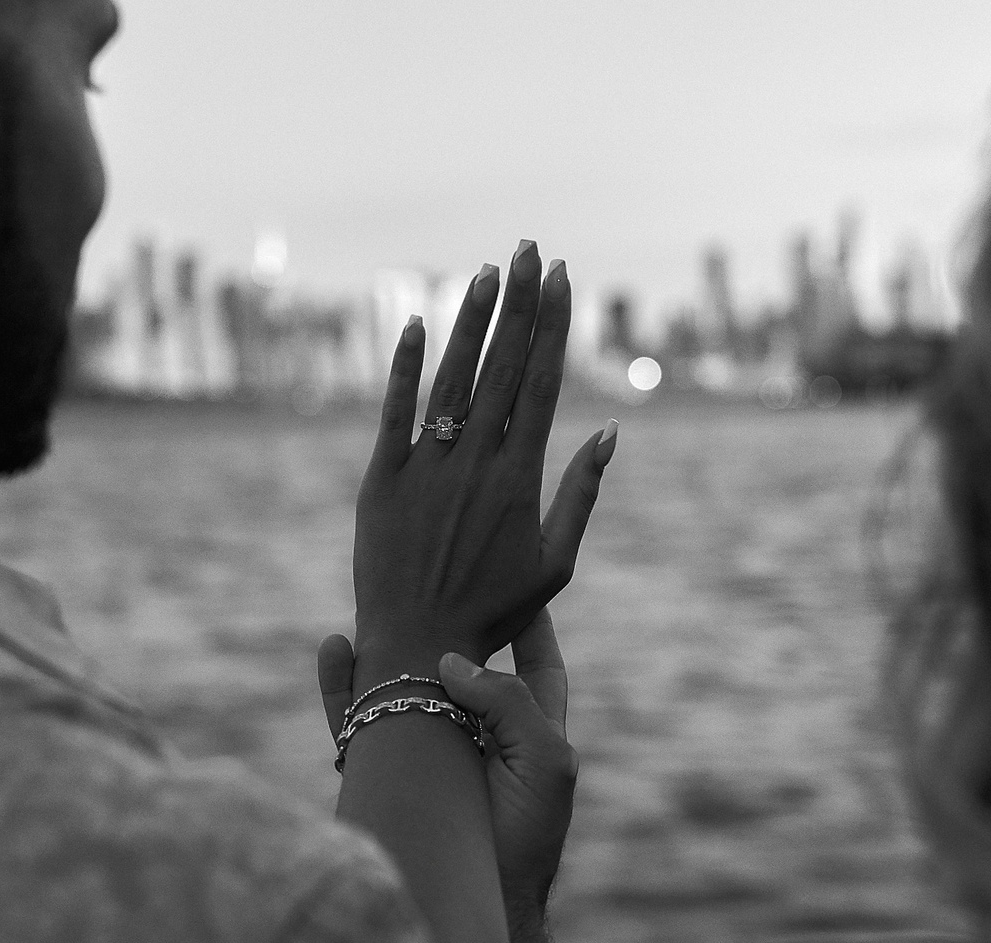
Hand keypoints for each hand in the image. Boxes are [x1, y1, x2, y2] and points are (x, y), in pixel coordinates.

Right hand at [318, 612, 578, 942]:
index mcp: (533, 731)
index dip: (530, 624)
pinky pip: (358, 720)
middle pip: (460, 665)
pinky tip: (334, 652)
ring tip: (367, 611)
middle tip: (425, 583)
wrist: (479, 903)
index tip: (516, 582)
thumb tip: (453, 660)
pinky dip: (342, 686)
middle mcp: (480, 735)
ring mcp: (431, 752)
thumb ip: (510, 701)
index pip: (535, 665)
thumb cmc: (525, 838)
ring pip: (402, 686)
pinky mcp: (388, 771)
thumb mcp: (545, 759)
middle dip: (442, 627)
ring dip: (384, 650)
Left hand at [352, 239, 612, 684]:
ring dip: (472, 320)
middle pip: (503, 365)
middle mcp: (475, 462)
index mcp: (520, 478)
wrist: (416, 646)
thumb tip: (608, 431)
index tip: (564, 277)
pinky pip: (393, 412)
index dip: (553, 325)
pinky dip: (402, 367)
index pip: (542, 382)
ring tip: (489, 271)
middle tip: (531, 248)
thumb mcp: (554, 564)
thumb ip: (581, 494)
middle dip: (520, 302)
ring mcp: (426, 467)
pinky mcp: (381, 480)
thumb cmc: (492, 613)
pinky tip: (411, 322)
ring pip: (452, 377)